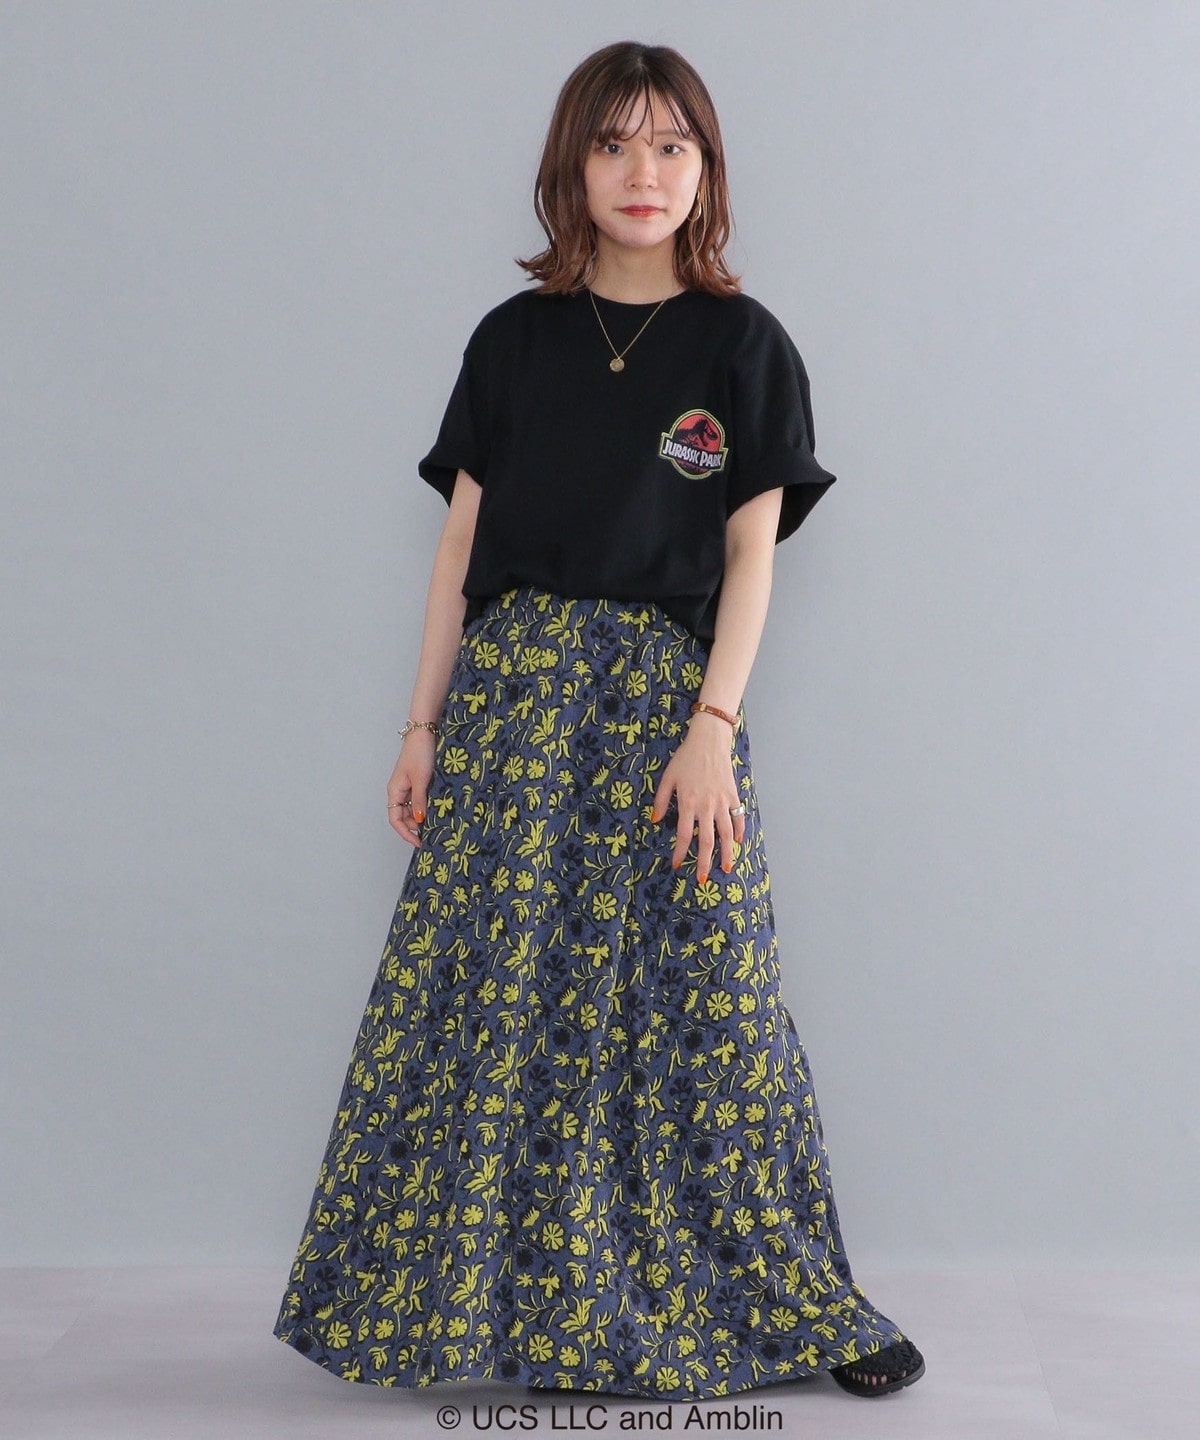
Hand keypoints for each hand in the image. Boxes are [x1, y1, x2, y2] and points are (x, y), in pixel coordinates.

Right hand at [387, 732, 435, 845]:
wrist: (424, 732)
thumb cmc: (419, 752)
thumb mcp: (421, 780)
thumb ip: (420, 801)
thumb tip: (420, 821)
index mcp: (395, 791)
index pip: (395, 819)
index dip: (406, 833)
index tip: (419, 842)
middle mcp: (399, 790)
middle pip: (403, 816)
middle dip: (415, 826)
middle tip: (431, 832)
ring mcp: (408, 786)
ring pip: (412, 808)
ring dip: (421, 816)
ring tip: (436, 821)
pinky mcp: (417, 780)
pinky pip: (419, 799)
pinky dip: (426, 806)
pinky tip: (436, 809)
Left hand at [650, 718, 745, 883]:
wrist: (709, 740)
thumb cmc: (685, 757)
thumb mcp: (668, 777)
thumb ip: (660, 800)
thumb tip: (654, 821)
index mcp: (687, 803)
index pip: (683, 835)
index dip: (679, 852)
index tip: (676, 865)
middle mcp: (706, 806)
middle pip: (706, 841)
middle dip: (703, 862)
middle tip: (701, 879)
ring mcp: (722, 802)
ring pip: (726, 833)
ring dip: (726, 853)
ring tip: (726, 869)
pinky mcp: (733, 795)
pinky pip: (738, 817)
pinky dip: (740, 831)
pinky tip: (738, 842)